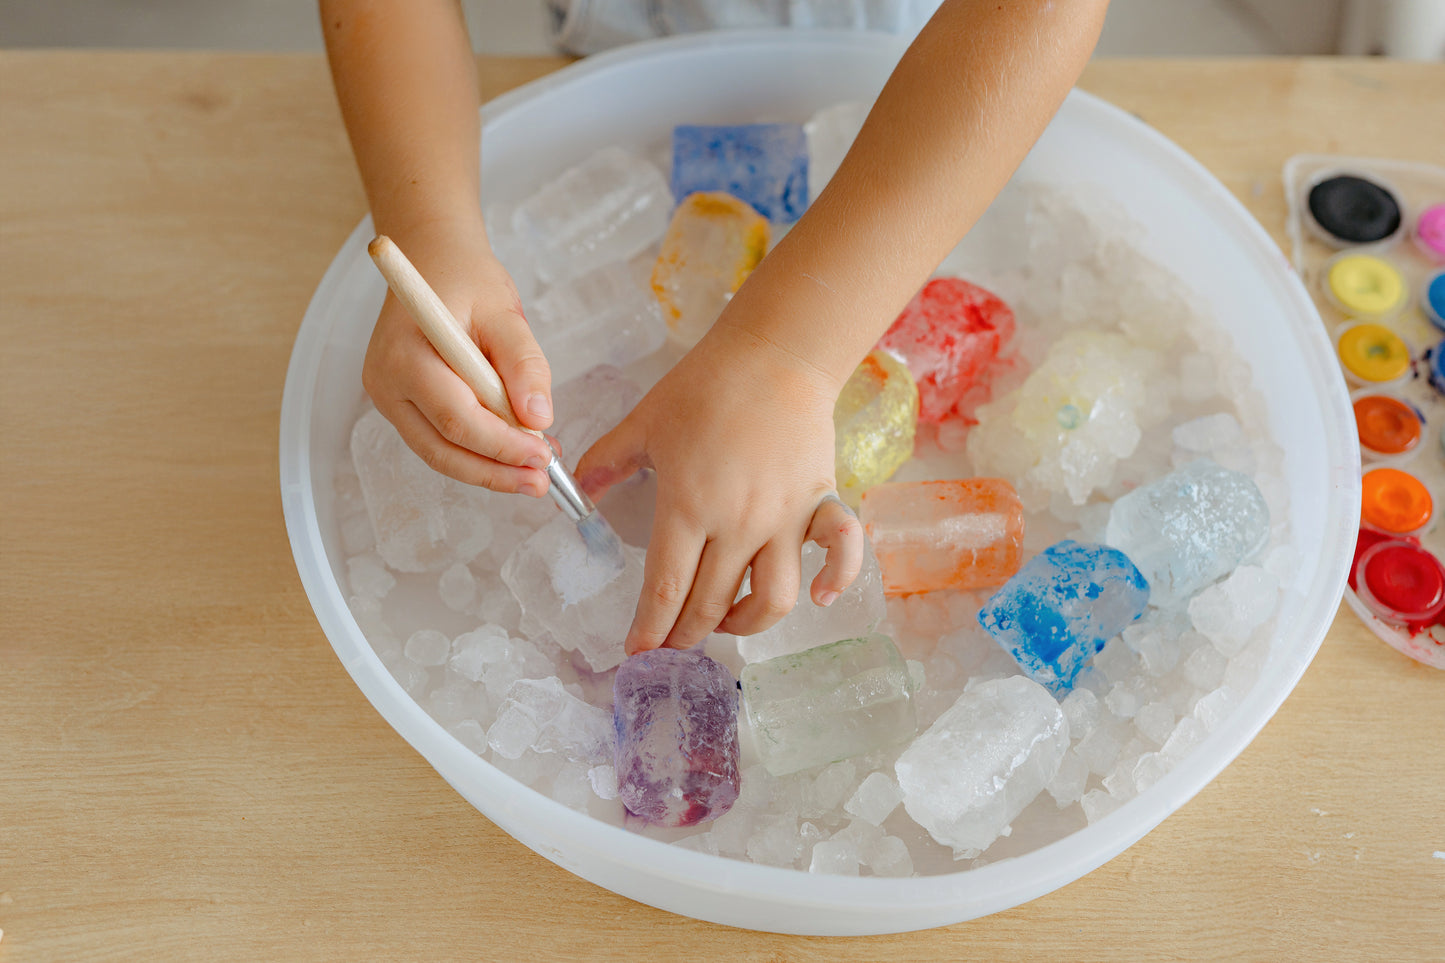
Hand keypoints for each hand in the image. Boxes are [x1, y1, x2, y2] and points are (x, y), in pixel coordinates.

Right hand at [362, 217, 554, 495]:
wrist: (434, 260)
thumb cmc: (466, 279)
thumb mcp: (504, 312)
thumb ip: (523, 363)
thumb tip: (538, 419)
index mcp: (404, 355)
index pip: (455, 418)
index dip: (501, 445)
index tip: (543, 456)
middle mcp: (385, 383)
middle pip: (441, 448)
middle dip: (494, 471)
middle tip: (540, 482)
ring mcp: (387, 398)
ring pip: (438, 452)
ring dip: (488, 469)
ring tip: (533, 475)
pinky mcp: (400, 406)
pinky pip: (438, 440)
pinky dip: (476, 452)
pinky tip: (512, 454)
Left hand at [575, 321, 865, 653]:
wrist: (774, 354)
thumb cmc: (705, 385)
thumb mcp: (642, 422)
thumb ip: (606, 462)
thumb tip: (575, 492)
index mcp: (688, 507)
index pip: (664, 590)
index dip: (648, 630)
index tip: (636, 652)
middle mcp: (737, 524)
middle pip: (710, 605)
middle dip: (684, 636)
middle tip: (670, 643)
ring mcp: (783, 519)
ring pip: (771, 600)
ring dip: (744, 625)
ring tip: (724, 621)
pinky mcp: (819, 504)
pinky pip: (839, 552)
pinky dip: (837, 579)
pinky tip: (820, 597)